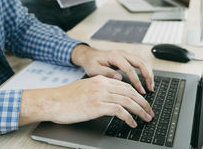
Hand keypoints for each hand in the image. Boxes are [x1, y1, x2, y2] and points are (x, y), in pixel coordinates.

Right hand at [18, 75, 153, 127]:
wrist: (53, 101)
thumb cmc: (66, 98)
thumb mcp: (86, 89)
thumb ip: (100, 91)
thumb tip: (112, 100)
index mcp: (100, 79)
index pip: (125, 85)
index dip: (137, 95)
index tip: (143, 103)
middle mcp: (102, 85)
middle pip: (130, 91)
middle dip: (143, 103)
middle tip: (150, 112)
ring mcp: (99, 94)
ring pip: (127, 100)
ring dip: (140, 110)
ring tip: (146, 118)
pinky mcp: (96, 106)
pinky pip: (119, 110)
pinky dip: (128, 117)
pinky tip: (132, 123)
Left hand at [71, 45, 153, 93]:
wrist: (89, 56)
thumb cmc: (91, 63)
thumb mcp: (94, 69)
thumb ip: (106, 73)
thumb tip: (119, 79)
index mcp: (114, 56)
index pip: (129, 68)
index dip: (136, 80)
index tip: (140, 90)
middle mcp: (122, 54)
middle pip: (140, 62)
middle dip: (148, 75)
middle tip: (150, 88)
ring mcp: (126, 55)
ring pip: (143, 61)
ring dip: (149, 73)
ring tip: (151, 86)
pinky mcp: (127, 58)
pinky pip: (140, 63)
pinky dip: (146, 71)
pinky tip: (147, 80)